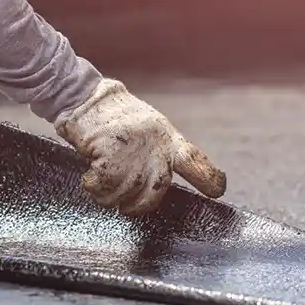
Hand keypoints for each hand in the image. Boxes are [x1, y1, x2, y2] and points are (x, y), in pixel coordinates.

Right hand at [54, 78, 225, 215]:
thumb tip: (157, 184)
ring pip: (125, 193)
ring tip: (100, 183)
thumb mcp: (146, 129)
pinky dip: (93, 187)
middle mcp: (155, 145)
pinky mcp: (110, 154)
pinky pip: (103, 186)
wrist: (86, 98)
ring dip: (109, 195)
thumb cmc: (113, 117)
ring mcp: (133, 150)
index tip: (217, 191)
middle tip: (126, 207)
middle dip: (140, 204)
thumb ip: (157, 152)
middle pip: (157, 190)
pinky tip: (89, 177)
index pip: (195, 161)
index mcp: (167, 138)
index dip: (208, 178)